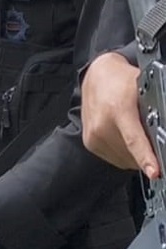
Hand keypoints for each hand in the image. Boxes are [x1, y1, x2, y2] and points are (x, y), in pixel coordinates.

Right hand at [82, 51, 160, 177]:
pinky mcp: (90, 142)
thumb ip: (155, 111)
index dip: (146, 158)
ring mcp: (93, 136)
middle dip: (148, 153)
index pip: (134, 140)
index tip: (154, 172)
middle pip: (133, 154)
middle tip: (152, 137)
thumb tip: (163, 131)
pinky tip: (125, 138)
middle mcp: (101, 125)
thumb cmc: (120, 80)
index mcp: (118, 110)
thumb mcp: (144, 89)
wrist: (96, 76)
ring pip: (126, 160)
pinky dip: (125, 154)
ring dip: (136, 155)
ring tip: (136, 134)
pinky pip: (116, 159)